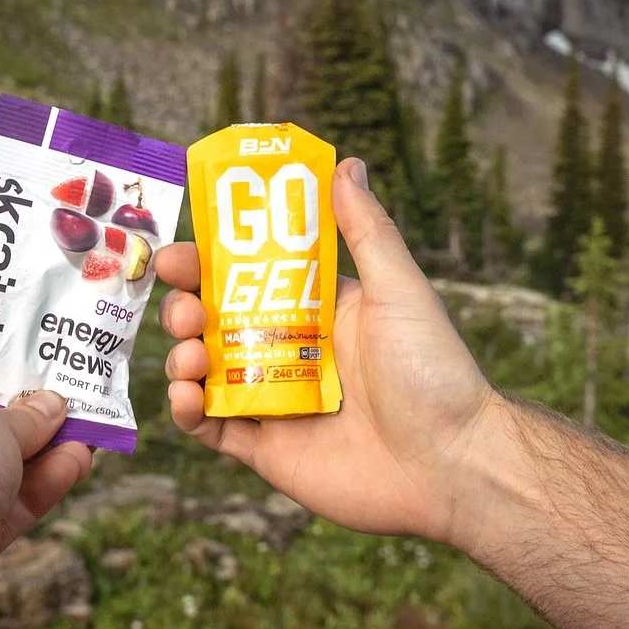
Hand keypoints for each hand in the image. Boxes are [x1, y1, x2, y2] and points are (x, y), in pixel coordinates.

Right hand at [156, 159, 497, 545]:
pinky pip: (212, 428)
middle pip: (214, 321)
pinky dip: (186, 411)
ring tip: (192, 355)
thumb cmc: (433, 372)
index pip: (246, 277)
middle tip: (185, 310)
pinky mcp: (269, 450)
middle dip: (186, 310)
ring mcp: (275, 401)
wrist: (451, 465)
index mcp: (316, 310)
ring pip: (204, 370)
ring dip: (181, 356)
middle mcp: (289, 351)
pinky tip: (187, 396)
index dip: (206, 264)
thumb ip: (366, 230)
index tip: (176, 257)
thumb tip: (346, 163)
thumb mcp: (399, 289)